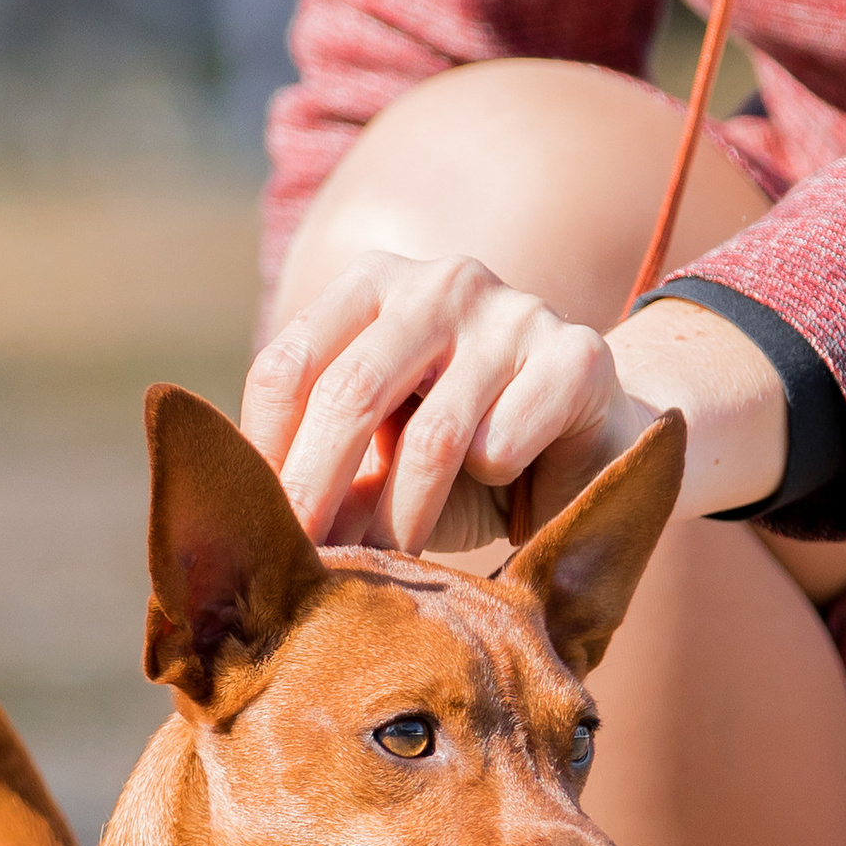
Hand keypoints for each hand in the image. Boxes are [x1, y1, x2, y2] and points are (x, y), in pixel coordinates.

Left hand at [241, 250, 649, 550]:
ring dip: (401, 517)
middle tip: (303, 559)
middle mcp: (441, 281)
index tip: (256, 524)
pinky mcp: (578, 355)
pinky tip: (506, 491)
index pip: (290, 363)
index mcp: (374, 284)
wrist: (591, 445)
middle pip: (350, 392)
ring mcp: (513, 310)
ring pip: (432, 435)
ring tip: (386, 565)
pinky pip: (505, 444)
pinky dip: (492, 485)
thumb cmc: (468, 455)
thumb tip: (255, 526)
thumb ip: (330, 468)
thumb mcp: (385, 455)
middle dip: (317, 489)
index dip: (266, 452)